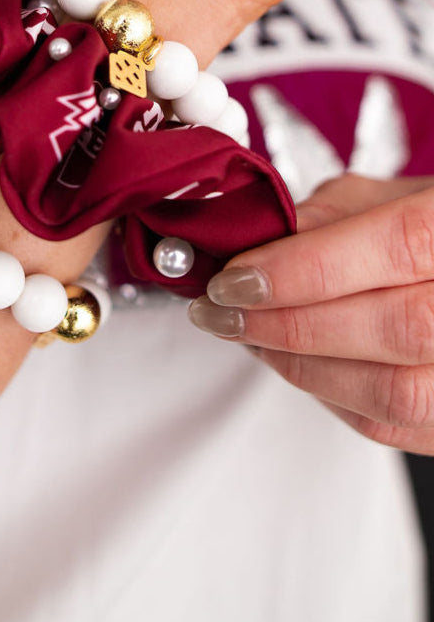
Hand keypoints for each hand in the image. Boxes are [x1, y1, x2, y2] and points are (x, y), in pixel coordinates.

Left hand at [188, 173, 433, 453]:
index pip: (398, 246)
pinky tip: (291, 360)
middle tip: (223, 309)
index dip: (308, 267)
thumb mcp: (392, 196)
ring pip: (393, 392)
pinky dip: (327, 392)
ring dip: (300, 365)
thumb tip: (256, 244)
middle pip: (396, 327)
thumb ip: (330, 215)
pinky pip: (391, 425)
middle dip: (291, 323)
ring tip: (249, 333)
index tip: (237, 277)